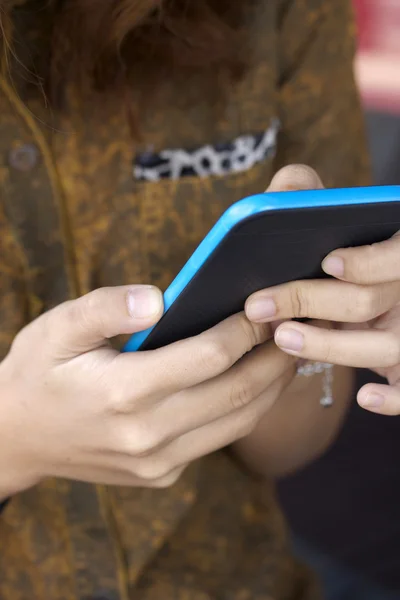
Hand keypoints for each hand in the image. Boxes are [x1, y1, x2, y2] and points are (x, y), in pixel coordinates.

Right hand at [0, 284, 292, 496]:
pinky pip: (217, 439)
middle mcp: (147, 435)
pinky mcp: (162, 473)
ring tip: (288, 354)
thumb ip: (104, 308)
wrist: (18, 438)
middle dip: (274, 358)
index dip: (243, 330)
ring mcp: (157, 462)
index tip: (263, 307)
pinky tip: (251, 383)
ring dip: (271, 387)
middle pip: (236, 393)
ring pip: (237, 422)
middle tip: (298, 328)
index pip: (207, 357)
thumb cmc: (38, 373)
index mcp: (122, 393)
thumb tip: (158, 298)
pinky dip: (244, 409)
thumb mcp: (56, 329)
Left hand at [245, 166, 399, 415]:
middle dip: (311, 301)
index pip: (396, 255)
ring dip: (332, 345)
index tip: (329, 261)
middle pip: (370, 300)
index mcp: (395, 252)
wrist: (349, 294)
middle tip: (258, 305)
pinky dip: (394, 397)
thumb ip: (309, 197)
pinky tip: (365, 397)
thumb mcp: (326, 223)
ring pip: (384, 348)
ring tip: (282, 339)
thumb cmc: (333, 254)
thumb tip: (290, 182)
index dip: (370, 260)